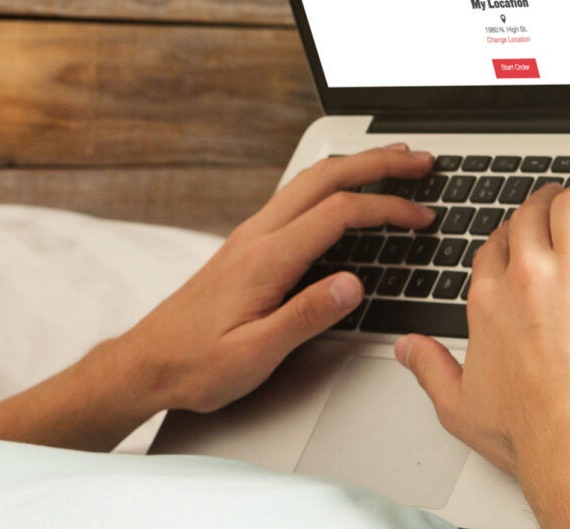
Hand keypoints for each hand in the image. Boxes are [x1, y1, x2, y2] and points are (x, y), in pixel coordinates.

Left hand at [113, 145, 434, 412]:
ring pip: (307, 183)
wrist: (147, 363)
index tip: (422, 216)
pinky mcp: (245, 247)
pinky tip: (342, 195)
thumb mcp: (255, 353)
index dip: (387, 208)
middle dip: (376, 162)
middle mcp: (255, 237)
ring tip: (391, 163)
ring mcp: (248, 238)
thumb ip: (305, 317)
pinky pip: (293, 200)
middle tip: (419, 160)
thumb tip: (353, 285)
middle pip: (323, 178)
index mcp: (264, 259)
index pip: (338, 213)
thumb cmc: (195, 363)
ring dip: (353, 168)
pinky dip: (329, 187)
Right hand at [397, 183, 569, 474]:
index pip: (493, 247)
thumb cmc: (525, 430)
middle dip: (544, 202)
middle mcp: (525, 278)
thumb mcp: (456, 404)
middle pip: (530, 216)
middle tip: (558, 200)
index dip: (508, 235)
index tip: (520, 237)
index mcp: (487, 302)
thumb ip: (428, 368)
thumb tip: (406, 348)